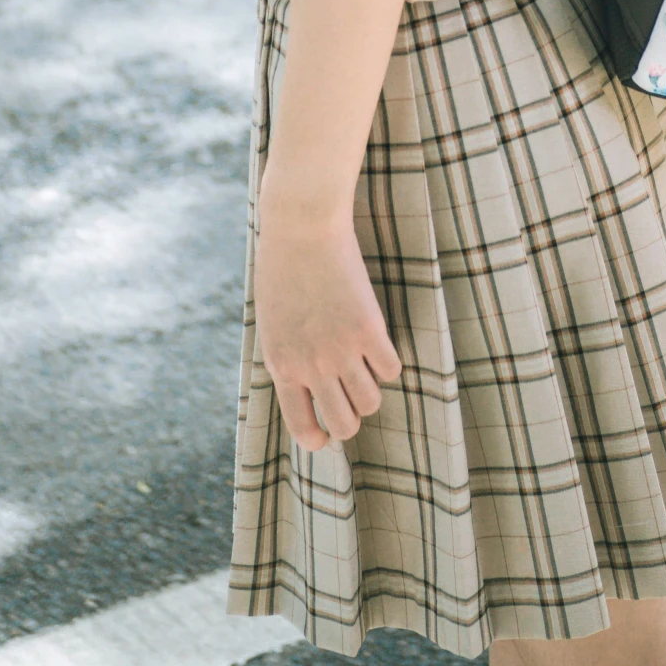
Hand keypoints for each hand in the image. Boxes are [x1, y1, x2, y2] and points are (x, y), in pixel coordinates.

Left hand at [253, 189, 401, 452]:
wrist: (300, 226)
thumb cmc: (283, 267)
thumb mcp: (273, 322)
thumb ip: (289, 357)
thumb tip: (310, 386)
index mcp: (282, 365)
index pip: (302, 426)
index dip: (318, 438)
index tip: (327, 436)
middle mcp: (311, 366)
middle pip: (344, 424)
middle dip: (351, 416)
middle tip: (352, 395)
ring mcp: (341, 350)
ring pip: (371, 402)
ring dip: (371, 387)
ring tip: (365, 363)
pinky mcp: (368, 329)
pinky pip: (391, 368)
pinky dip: (388, 361)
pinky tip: (378, 340)